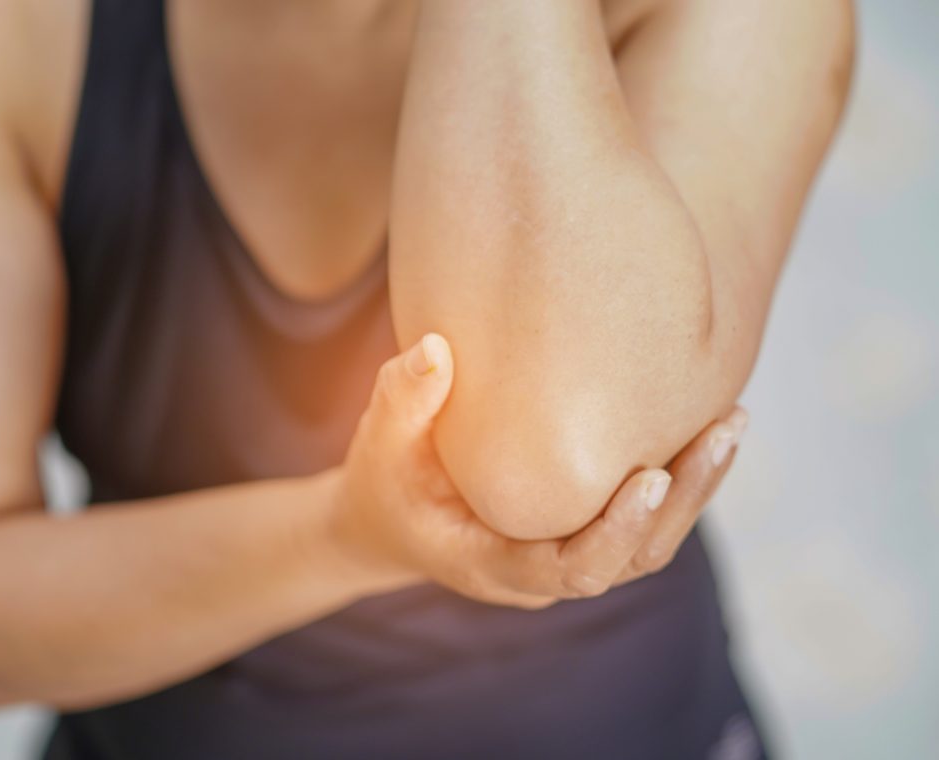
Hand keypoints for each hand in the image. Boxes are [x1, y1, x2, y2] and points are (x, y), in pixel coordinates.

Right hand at [325, 333, 747, 608]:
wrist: (388, 521)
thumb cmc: (384, 481)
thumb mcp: (380, 441)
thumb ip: (404, 399)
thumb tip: (437, 346)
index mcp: (493, 565)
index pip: (572, 569)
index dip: (617, 532)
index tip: (652, 477)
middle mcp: (542, 573)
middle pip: (633, 559)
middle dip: (682, 500)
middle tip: (722, 430)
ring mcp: (565, 555)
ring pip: (649, 543)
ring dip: (694, 489)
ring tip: (732, 421)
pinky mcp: (581, 529)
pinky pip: (641, 519)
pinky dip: (678, 480)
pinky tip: (704, 423)